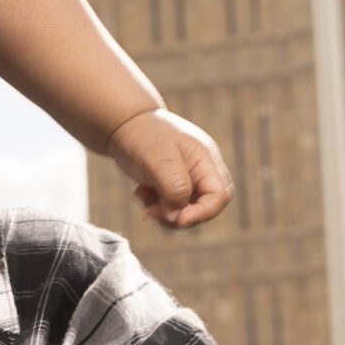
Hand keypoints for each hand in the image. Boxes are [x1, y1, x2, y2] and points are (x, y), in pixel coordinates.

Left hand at [106, 107, 231, 227]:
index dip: (203, 213)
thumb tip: (178, 216)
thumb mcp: (160, 159)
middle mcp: (201, 172)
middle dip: (180, 216)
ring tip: (142, 196)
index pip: (220, 195)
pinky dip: (156, 208)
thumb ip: (175, 188)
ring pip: (187, 213)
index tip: (178, 219)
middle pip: (206, 208)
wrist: (124, 124)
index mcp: (205, 160)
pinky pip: (171, 209)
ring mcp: (188, 181)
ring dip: (164, 214)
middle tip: (153, 211)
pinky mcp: (173, 188)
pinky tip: (140, 192)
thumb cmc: (144, 136)